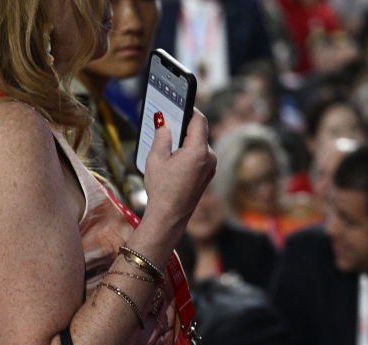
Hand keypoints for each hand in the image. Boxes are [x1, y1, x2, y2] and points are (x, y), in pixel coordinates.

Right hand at [140, 107, 216, 248]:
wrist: (169, 217)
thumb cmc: (162, 190)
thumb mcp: (156, 159)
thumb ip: (161, 135)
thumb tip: (163, 120)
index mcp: (198, 151)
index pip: (199, 120)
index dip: (189, 109)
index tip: (179, 103)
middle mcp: (209, 157)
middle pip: (199, 132)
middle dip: (183, 127)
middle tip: (167, 123)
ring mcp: (210, 167)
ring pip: (199, 144)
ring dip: (185, 141)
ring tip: (167, 145)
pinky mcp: (207, 175)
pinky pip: (199, 156)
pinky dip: (188, 153)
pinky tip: (173, 159)